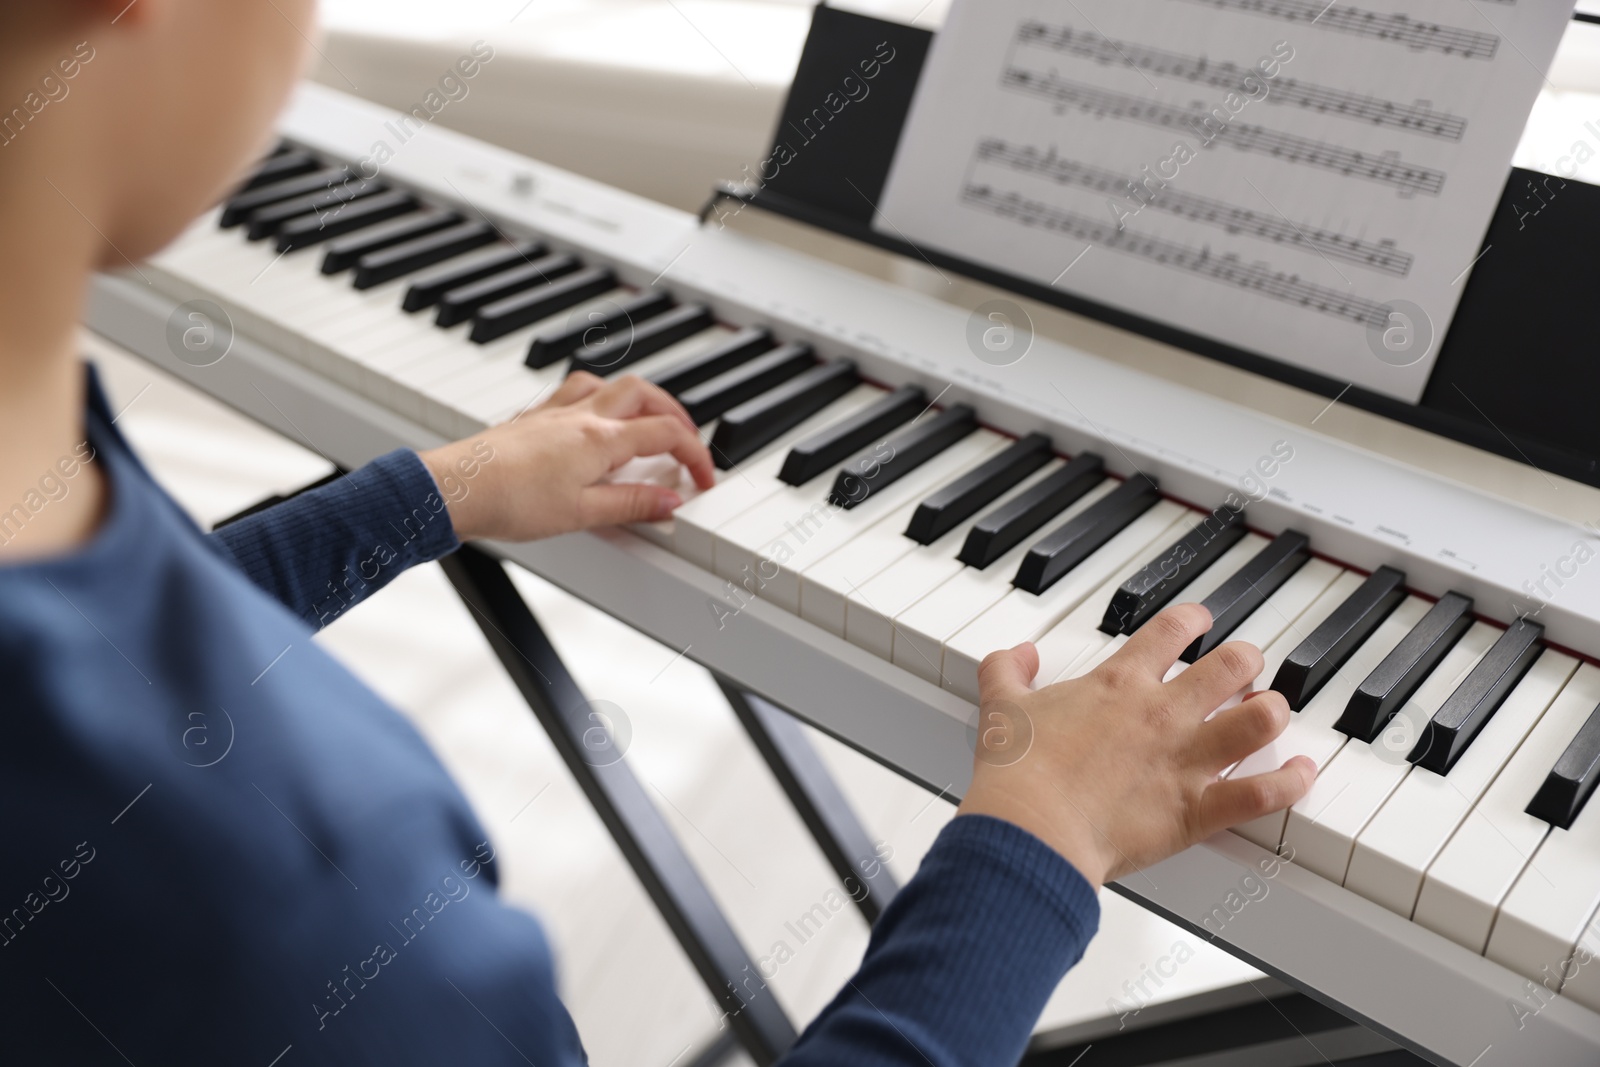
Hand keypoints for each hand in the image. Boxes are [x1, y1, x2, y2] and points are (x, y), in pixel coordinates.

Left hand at [418, 372, 714, 542]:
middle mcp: (581, 415)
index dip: (695, 454)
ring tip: (647, 422)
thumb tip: (671, 501)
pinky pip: (576, 392)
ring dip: (637, 398)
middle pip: (644, 394)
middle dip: (675, 413)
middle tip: (686, 440)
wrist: (454, 489)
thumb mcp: (582, 514)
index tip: (705, 478)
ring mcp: (554, 412)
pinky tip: (594, 421)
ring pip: (608, 384)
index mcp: (600, 438)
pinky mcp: (532, 419)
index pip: (666, 434)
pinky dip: (600, 399)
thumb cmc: (509, 501)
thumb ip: (631, 504)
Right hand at [956, 603, 1314, 888]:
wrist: (1031, 826)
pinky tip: (1303, 774)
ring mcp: (1185, 760)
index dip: (1192, 619)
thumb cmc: (1019, 773)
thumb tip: (1017, 654)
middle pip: (1230, 665)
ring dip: (1273, 712)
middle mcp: (1162, 714)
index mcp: (1119, 685)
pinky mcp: (1196, 810)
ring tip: (1272, 711)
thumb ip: (1008, 670)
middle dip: (1247, 660)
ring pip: (1259, 719)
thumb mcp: (1002, 706)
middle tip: (1247, 665)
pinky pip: (1262, 793)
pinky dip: (1291, 783)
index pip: (1169, 632)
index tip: (1200, 620)